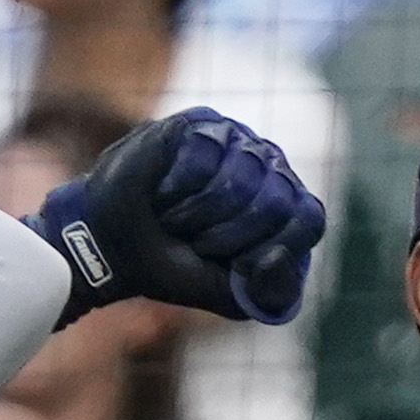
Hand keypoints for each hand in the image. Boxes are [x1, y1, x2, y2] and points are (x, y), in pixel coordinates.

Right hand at [37, 109, 326, 326]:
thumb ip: (273, 292)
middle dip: (229, 234)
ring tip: (175, 218)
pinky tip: (162, 191)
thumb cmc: (173, 267)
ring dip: (197, 213)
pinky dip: (177, 187)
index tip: (238, 263)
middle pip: (276, 200)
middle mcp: (267, 167)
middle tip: (196, 242)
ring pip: (241, 175)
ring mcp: (235, 139)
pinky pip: (204, 155)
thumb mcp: (231, 297)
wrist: (112, 249)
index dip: (275, 246)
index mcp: (284, 207)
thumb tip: (279, 255)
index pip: (308, 218)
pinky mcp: (197, 122)